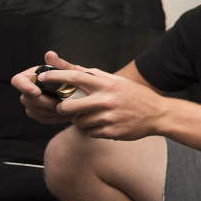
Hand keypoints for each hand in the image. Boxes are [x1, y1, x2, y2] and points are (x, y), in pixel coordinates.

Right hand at [12, 51, 78, 124]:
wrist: (78, 92)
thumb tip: (50, 55)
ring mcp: (30, 103)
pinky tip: (70, 115)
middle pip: (28, 99)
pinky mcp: (37, 113)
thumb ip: (59, 63)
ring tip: (71, 108)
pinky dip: (57, 118)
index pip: (18, 81)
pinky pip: (44, 119)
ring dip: (54, 111)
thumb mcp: (68, 70)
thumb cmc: (70, 78)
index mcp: (31, 76)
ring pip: (36, 111)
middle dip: (47, 102)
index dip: (24, 87)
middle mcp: (27, 89)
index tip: (37, 92)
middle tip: (63, 102)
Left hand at [41, 67, 163, 140]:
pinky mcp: (111, 132)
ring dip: (81, 120)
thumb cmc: (136, 96)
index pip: (74, 77)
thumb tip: (74, 69)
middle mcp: (106, 100)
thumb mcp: (117, 81)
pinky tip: (103, 124)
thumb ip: (96, 75)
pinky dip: (92, 129)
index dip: (55, 76)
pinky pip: (90, 132)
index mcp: (106, 84)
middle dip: (63, 108)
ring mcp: (108, 117)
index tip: (42, 77)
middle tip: (66, 108)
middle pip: (68, 106)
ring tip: (93, 116)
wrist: (158, 114)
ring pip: (78, 122)